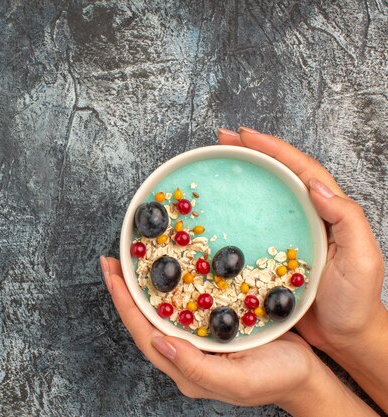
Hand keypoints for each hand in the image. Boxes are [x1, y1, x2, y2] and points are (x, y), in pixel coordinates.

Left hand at [100, 256, 374, 414]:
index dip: (124, 304)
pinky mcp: (212, 324)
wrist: (307, 375)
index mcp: (184, 366)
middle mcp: (184, 351)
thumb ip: (196, 367)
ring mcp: (197, 337)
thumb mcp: (238, 380)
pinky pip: (183, 301)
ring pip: (160, 308)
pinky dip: (170, 283)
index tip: (111, 275)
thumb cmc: (276, 379)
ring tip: (131, 259)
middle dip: (126, 289)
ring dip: (143, 284)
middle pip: (145, 318)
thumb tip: (158, 343)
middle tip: (112, 260)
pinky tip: (168, 266)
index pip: (143, 332)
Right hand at [217, 127, 387, 351]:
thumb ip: (346, 220)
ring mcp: (288, 234)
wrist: (344, 337)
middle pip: (279, 174)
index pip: (300, 168)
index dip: (273, 148)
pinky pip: (251, 226)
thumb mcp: (361, 259)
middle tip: (222, 140)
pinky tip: (216, 213)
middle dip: (251, 152)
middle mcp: (306, 217)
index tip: (244, 136)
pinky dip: (234, 213)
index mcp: (327, 211)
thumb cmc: (356, 301)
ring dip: (242, 176)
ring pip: (263, 196)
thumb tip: (315, 186)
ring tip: (216, 163)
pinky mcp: (272, 253)